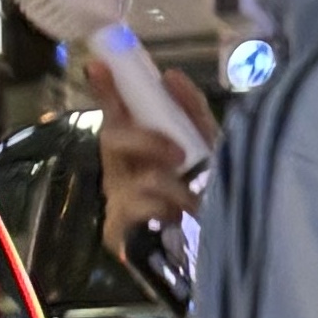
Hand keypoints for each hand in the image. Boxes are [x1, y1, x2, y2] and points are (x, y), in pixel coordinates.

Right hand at [102, 67, 215, 272]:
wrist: (218, 252)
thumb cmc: (207, 194)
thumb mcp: (208, 148)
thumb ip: (192, 111)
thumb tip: (171, 75)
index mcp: (139, 147)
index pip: (118, 111)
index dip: (107, 89)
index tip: (98, 64)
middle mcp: (121, 169)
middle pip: (114, 138)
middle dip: (147, 140)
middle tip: (181, 154)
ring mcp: (116, 200)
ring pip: (132, 177)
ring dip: (170, 185)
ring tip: (194, 199)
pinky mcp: (117, 233)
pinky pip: (133, 211)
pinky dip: (160, 210)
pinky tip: (177, 217)